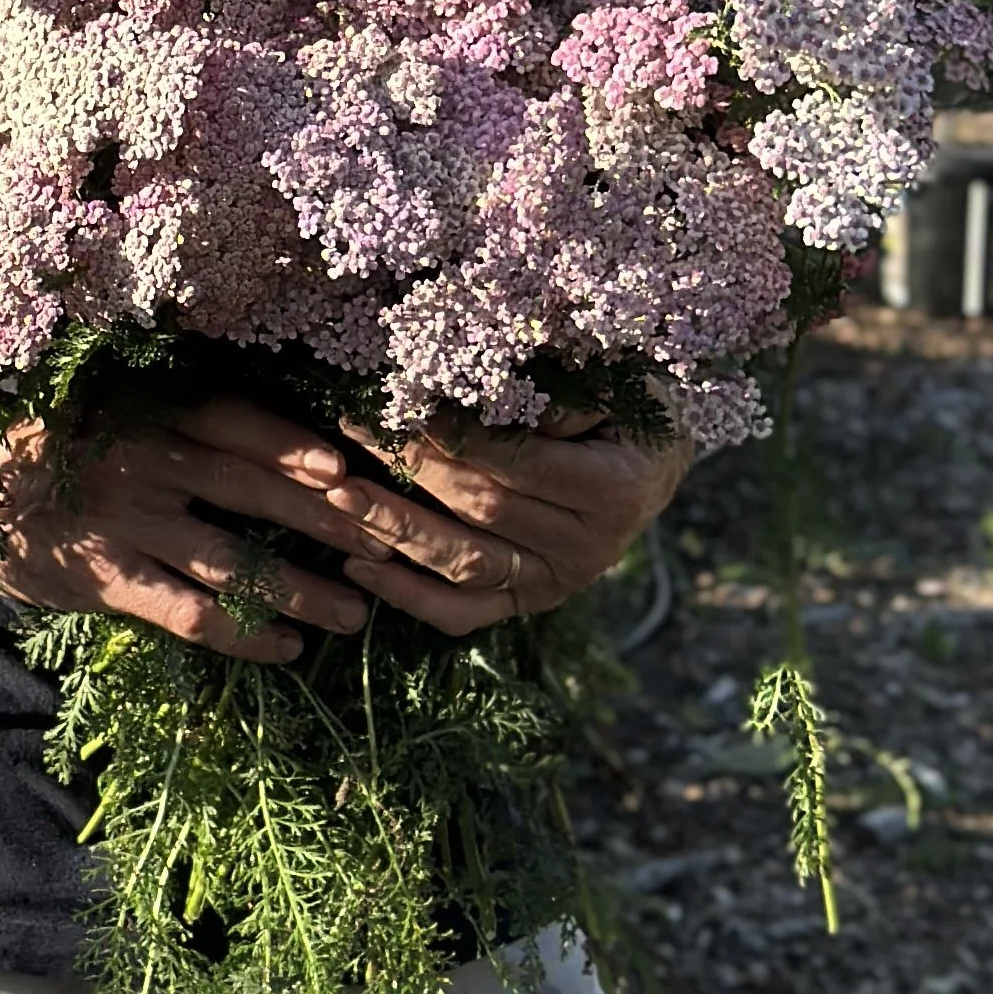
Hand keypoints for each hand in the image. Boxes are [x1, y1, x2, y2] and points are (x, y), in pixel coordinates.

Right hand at [0, 395, 380, 664]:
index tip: (349, 470)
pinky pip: (189, 613)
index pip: (235, 421)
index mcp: (149, 410)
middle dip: (326, 522)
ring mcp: (128, 524)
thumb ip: (177, 416)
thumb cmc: (57, 442)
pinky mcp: (109, 580)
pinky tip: (286, 648)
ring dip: (301, 591)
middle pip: (252, 491)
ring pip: (233, 561)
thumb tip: (278, 431)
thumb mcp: (110, 404)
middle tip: (387, 544)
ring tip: (355, 614)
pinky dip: (243, 634)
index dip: (292, 445)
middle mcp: (145, 463)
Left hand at [320, 411, 690, 636]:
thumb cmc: (624, 405)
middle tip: (354, 431)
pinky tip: (359, 563)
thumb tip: (474, 381)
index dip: (456, 435)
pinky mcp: (529, 602)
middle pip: (484, 511)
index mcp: (613, 489)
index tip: (399, 403)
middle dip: (411, 469)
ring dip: (396, 531)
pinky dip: (408, 595)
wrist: (654, 464)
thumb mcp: (606, 383)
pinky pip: (464, 611)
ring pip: (465, 565)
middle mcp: (589, 548)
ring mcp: (557, 583)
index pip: (519, 463)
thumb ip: (553, 390)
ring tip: (339, 497)